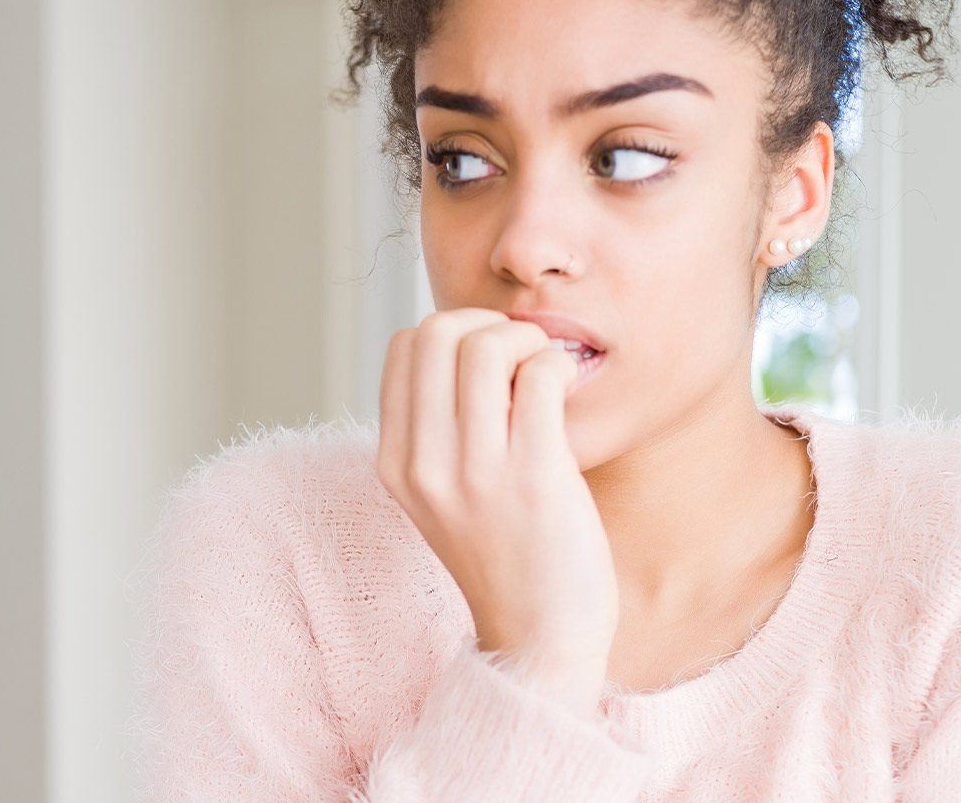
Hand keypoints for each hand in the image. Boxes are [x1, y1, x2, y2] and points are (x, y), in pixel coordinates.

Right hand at [377, 307, 618, 713]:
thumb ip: (437, 428)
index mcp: (395, 463)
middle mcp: (424, 466)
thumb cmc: (506, 553)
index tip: (490, 362)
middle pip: (438, 332)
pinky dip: (557, 366)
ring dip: (527, 341)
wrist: (541, 636)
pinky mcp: (534, 478)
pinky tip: (564, 392)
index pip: (403, 346)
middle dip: (488, 324)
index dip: (453, 333)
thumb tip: (463, 342)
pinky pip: (540, 376)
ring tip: (545, 373)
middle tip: (521, 358)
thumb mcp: (442, 494)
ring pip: (486, 345)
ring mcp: (476, 474)